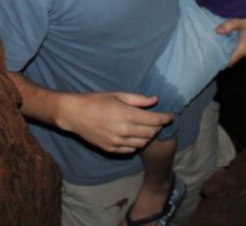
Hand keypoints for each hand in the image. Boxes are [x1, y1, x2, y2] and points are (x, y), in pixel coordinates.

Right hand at [55, 91, 172, 153]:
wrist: (74, 114)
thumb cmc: (95, 101)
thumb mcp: (117, 95)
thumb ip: (138, 99)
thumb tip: (155, 100)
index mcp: (127, 115)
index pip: (155, 120)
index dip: (165, 118)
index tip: (170, 116)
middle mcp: (124, 131)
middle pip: (151, 133)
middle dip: (158, 126)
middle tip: (157, 120)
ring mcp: (118, 142)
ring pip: (143, 143)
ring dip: (148, 136)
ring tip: (146, 127)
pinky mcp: (112, 149)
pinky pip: (131, 149)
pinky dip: (137, 143)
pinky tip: (134, 135)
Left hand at [219, 0, 245, 65]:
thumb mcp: (241, 21)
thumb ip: (228, 26)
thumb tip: (217, 31)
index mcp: (245, 48)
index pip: (232, 61)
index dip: (223, 61)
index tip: (215, 59)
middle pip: (236, 58)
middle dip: (228, 54)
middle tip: (217, 48)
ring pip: (242, 54)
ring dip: (235, 50)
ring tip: (225, 43)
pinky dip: (241, 47)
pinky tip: (236, 39)